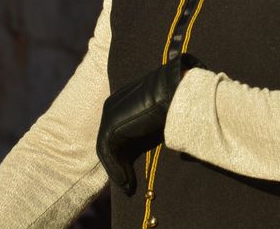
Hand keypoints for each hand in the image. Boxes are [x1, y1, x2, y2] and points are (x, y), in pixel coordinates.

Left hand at [96, 54, 203, 194]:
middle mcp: (111, 106)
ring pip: (106, 149)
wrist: (173, 93)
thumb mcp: (154, 118)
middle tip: (127, 184)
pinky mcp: (110, 126)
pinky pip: (107, 152)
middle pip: (109, 141)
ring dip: (116, 170)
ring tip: (127, 187)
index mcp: (121, 101)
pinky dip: (115, 169)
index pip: (115, 132)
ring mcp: (109, 115)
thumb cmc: (171, 103)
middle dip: (118, 164)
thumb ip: (144, 129)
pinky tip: (126, 182)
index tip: (131, 172)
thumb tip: (144, 145)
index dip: (121, 154)